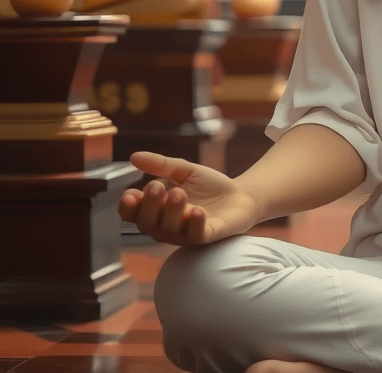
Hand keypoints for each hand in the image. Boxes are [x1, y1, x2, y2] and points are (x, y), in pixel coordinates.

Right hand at [117, 151, 259, 245]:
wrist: (241, 195)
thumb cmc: (209, 186)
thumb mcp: (185, 171)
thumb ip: (161, 165)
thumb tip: (134, 157)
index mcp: (157, 210)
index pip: (133, 214)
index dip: (128, 207)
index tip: (129, 195)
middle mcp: (166, 226)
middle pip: (148, 223)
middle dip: (149, 205)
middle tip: (155, 186)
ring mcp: (185, 233)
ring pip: (170, 229)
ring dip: (172, 211)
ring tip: (179, 192)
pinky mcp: (205, 236)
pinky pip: (196, 235)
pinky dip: (195, 223)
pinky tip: (197, 211)